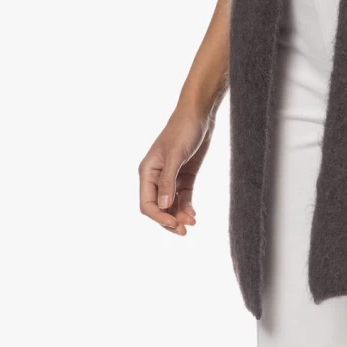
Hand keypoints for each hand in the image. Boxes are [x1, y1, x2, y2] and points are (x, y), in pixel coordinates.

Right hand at [139, 105, 214, 235]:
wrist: (199, 115)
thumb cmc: (183, 130)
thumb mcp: (176, 155)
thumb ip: (168, 181)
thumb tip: (163, 206)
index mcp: (147, 172)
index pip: (147, 203)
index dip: (158, 217)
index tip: (174, 224)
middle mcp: (156, 177)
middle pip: (159, 207)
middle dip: (169, 220)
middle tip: (185, 231)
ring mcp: (171, 177)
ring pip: (171, 205)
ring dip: (180, 215)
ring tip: (193, 223)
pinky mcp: (185, 176)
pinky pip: (183, 197)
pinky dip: (187, 207)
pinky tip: (193, 214)